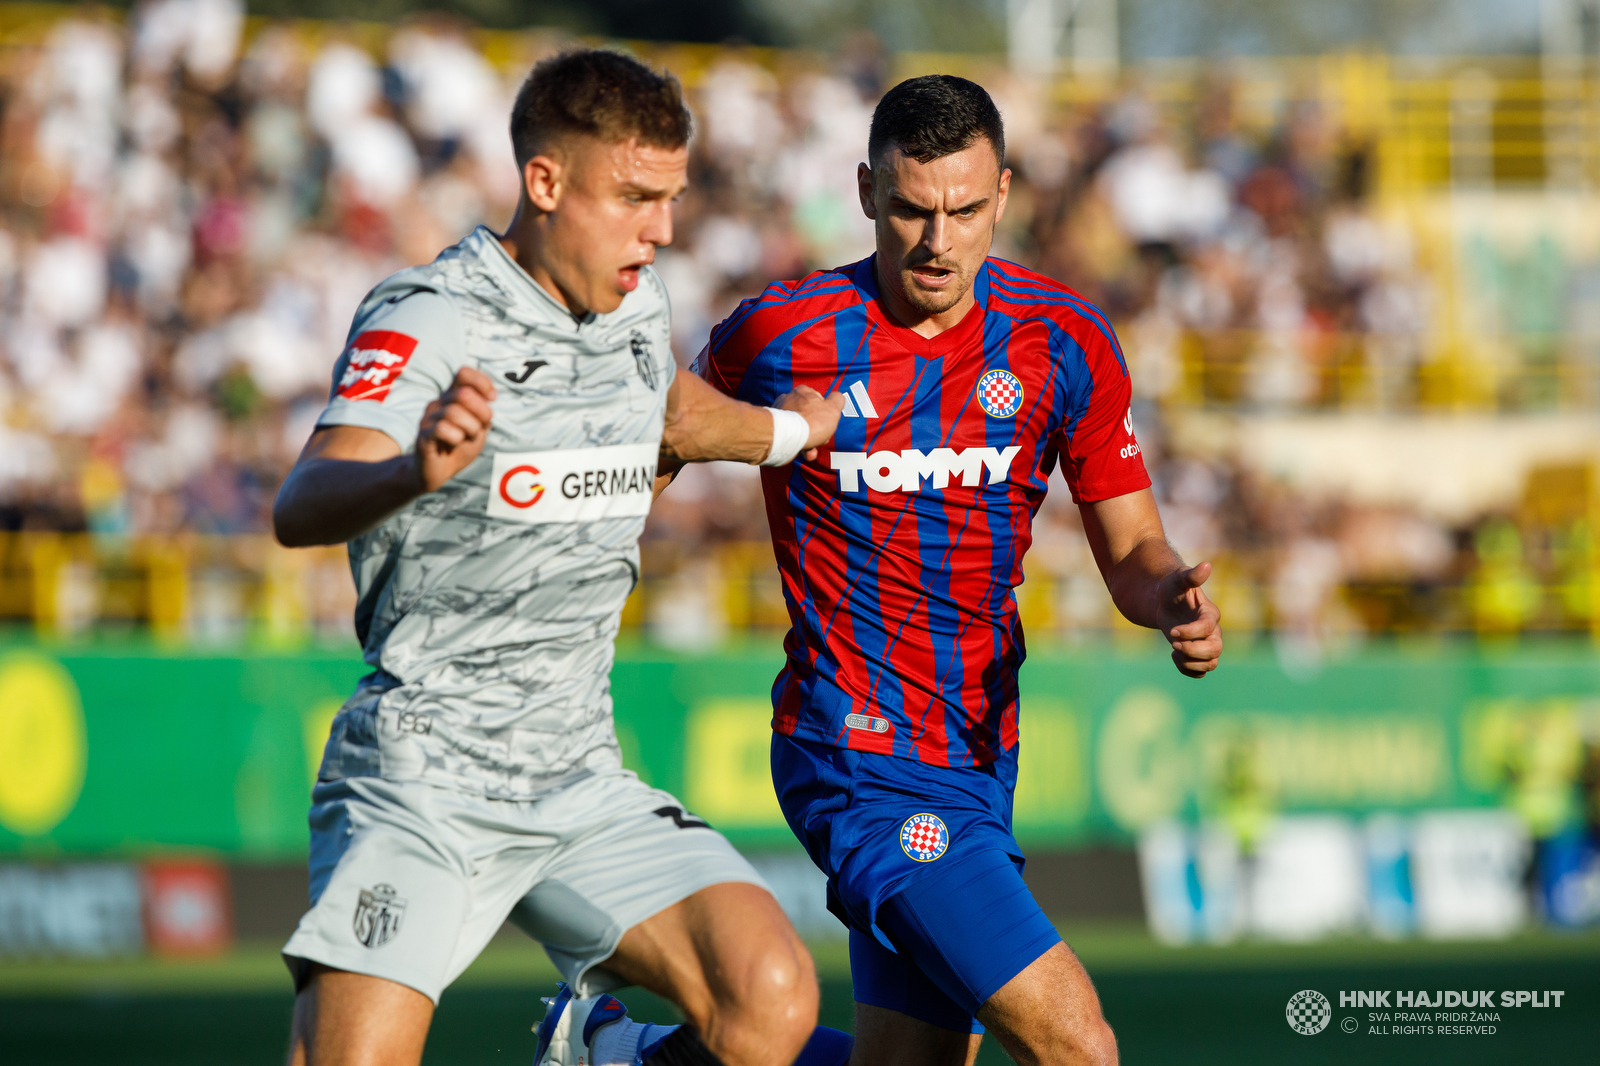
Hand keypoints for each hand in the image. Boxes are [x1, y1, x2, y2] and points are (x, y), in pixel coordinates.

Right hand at [415, 367, 495, 490]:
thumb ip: (484, 413)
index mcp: (453, 397)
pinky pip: (442, 428)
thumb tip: (489, 397)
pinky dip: (456, 437)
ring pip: (454, 412)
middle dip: (482, 412)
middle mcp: (439, 403)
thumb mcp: (478, 429)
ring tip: (466, 438)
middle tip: (480, 428)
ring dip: (470, 428)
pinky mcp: (423, 435)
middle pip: (463, 393)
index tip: (492, 399)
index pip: (463, 373)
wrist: (439, 472)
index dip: (482, 383)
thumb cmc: (459, 447)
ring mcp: (429, 418)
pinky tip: (454, 444)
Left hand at [774, 385, 846, 460]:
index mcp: (803, 391)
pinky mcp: (775, 428)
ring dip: (809, 440)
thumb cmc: (811, 422)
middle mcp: (789, 399)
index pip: (819, 400)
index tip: (828, 422)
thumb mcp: (833, 408)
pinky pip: (791, 436)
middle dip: (817, 430)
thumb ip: (837, 400)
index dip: (826, 413)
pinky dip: (798, 444)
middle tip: (821, 437)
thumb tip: (837, 397)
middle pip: (809, 416)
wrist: (788, 438)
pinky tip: (805, 451)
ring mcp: (780, 414)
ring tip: (812, 449)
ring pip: (800, 428)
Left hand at [1156, 561, 1222, 677]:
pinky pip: (1201, 672)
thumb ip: (1191, 575)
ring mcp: (1206, 644)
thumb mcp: (1178, 580)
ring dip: (1191, 662)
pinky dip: (1188, 670)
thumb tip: (1206, 565)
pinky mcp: (1197, 654)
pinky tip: (1175, 656)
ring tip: (1175, 651)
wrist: (1166, 602)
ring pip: (1211, 663)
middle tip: (1174, 644)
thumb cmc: (1172, 589)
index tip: (1172, 631)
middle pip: (1215, 650)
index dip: (1191, 632)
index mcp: (1210, 614)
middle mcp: (1213, 631)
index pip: (1208, 628)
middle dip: (1193, 651)